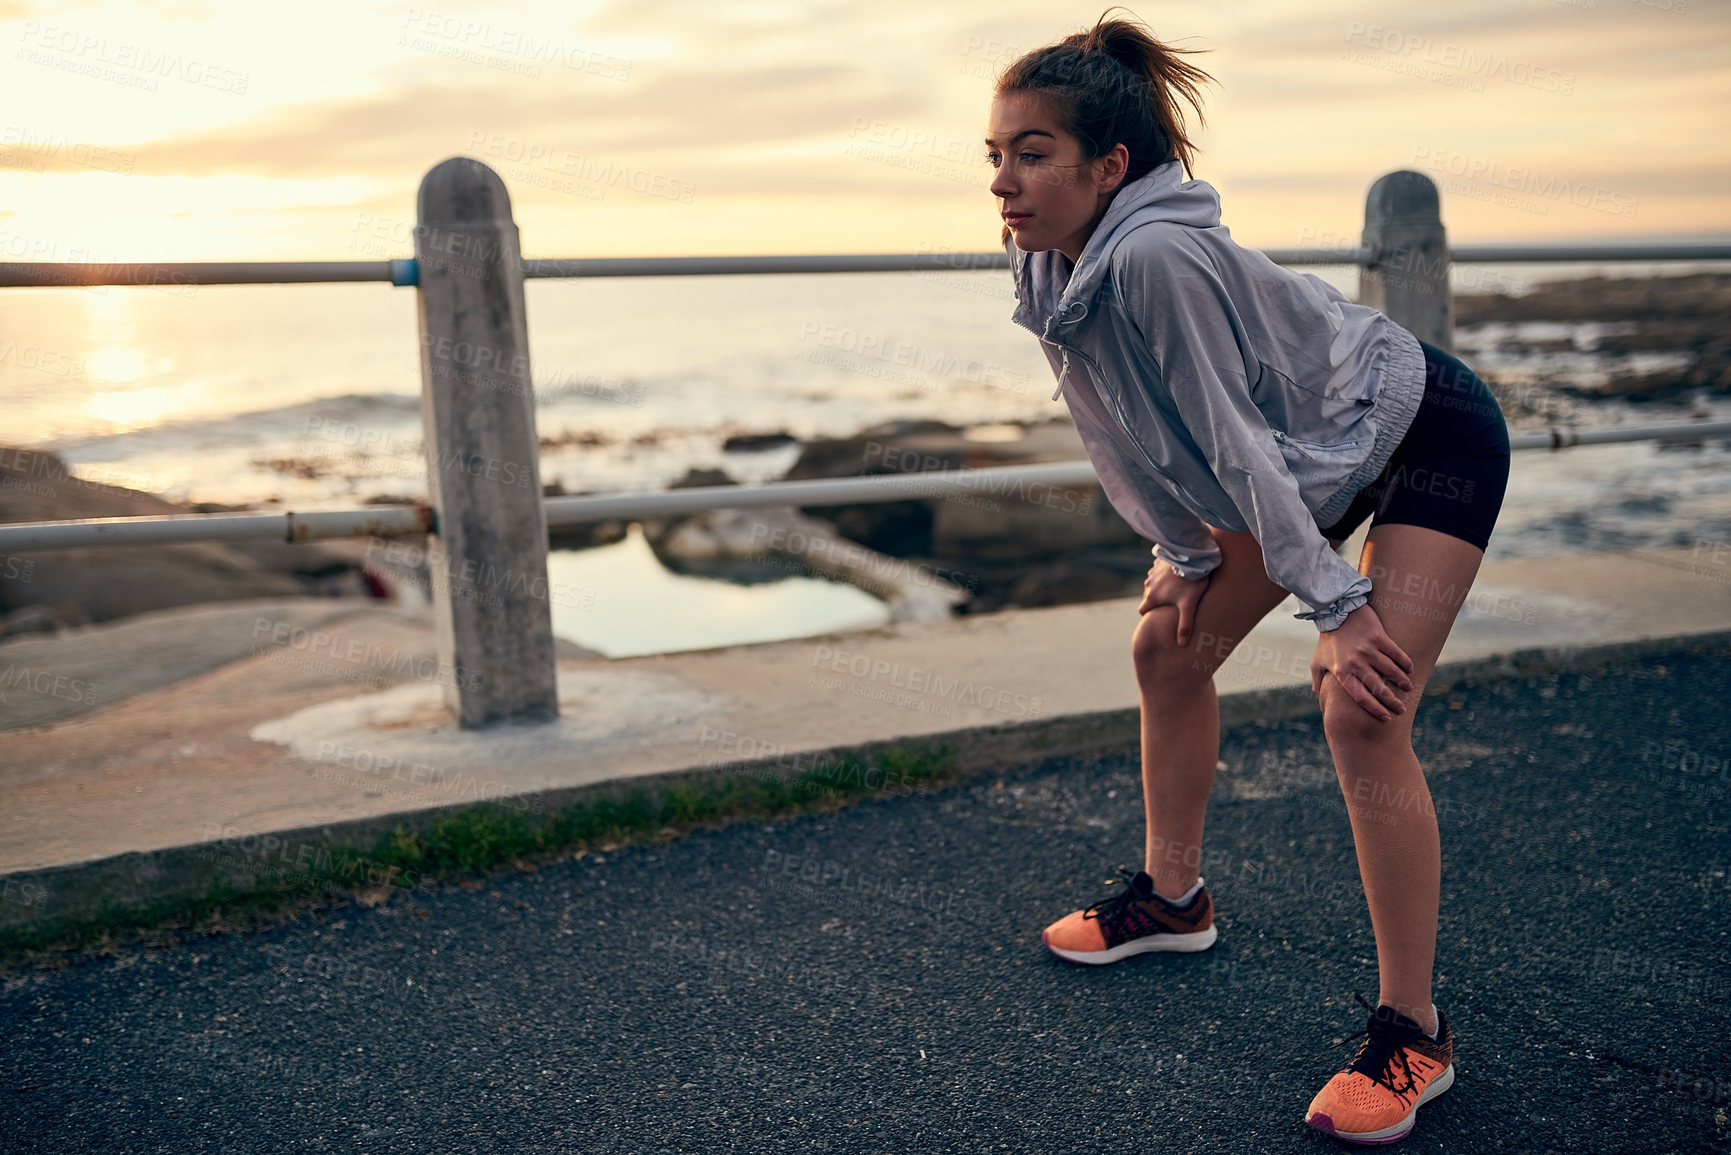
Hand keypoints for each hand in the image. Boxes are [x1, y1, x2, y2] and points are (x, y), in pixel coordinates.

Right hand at [1138, 560, 1211, 646]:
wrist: (1190, 556)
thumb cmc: (1190, 582)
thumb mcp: (1189, 606)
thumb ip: (1185, 625)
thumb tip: (1181, 644)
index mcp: (1152, 596)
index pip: (1142, 610)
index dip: (1149, 614)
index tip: (1157, 616)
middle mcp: (1148, 584)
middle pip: (1148, 596)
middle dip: (1156, 600)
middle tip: (1169, 603)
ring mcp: (1152, 572)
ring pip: (1152, 583)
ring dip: (1159, 586)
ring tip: (1175, 588)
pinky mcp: (1159, 562)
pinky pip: (1158, 571)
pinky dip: (1163, 574)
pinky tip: (1175, 574)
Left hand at [1309, 604, 1414, 721]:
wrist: (1335, 611)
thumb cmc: (1327, 639)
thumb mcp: (1317, 661)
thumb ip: (1317, 680)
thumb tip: (1316, 696)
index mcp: (1342, 672)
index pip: (1361, 696)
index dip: (1374, 709)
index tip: (1385, 718)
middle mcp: (1356, 663)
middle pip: (1378, 688)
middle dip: (1392, 701)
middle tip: (1401, 709)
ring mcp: (1368, 650)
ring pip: (1390, 671)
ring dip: (1402, 682)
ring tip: (1408, 688)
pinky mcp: (1379, 637)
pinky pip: (1396, 653)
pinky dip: (1404, 663)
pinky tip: (1409, 669)